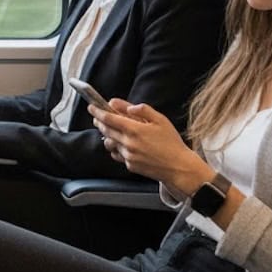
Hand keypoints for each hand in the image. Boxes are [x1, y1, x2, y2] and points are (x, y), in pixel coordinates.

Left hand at [90, 99, 210, 191]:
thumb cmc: (172, 143)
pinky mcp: (130, 165)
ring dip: (107, 135)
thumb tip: (121, 104)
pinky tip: (124, 144)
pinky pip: (117, 154)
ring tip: (113, 131)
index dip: (97, 111)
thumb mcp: (160, 120)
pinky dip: (117, 148)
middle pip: (105, 130)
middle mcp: (128, 143)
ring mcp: (128, 155)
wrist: (179, 167)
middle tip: (98, 117)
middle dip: (99, 121)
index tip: (92, 107)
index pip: (108, 118)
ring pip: (109, 143)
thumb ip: (141, 109)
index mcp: (135, 130)